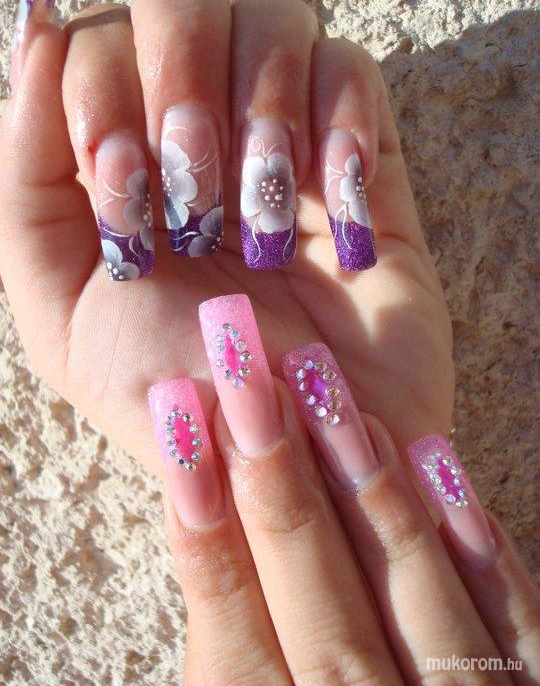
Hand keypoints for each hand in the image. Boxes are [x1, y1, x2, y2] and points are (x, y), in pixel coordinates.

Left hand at [0, 0, 451, 476]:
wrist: (297, 454)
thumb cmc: (179, 397)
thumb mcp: (60, 313)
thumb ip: (23, 183)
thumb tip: (36, 39)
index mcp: (120, 164)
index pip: (91, 41)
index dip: (101, 95)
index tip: (129, 202)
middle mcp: (197, 136)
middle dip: (181, 87)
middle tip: (195, 203)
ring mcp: (282, 142)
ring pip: (273, 18)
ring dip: (261, 110)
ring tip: (265, 225)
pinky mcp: (361, 162)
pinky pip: (354, 71)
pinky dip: (340, 121)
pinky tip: (331, 208)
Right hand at [149, 303, 538, 683]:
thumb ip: (227, 659)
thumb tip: (203, 527)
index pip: (231, 634)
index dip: (203, 526)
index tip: (179, 419)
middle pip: (319, 611)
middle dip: (276, 486)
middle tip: (249, 378)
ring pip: (413, 605)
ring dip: (369, 494)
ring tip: (328, 392)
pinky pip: (519, 631)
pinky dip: (481, 548)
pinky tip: (438, 457)